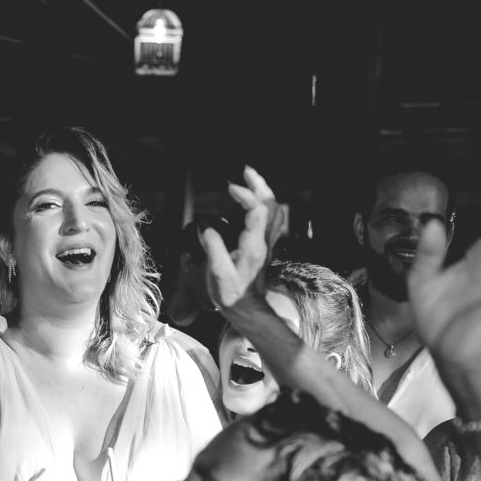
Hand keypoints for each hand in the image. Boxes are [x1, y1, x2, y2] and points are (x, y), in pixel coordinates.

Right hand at [198, 167, 282, 311]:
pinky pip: (273, 219)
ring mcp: (267, 243)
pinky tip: (256, 201)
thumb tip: (205, 227)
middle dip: (259, 185)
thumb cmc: (232, 293)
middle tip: (246, 172)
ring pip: (275, 210)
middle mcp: (264, 241)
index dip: (246, 195)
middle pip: (271, 205)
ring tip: (252, 180)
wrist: (247, 308)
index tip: (230, 188)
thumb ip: (212, 246)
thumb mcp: (217, 272)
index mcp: (253, 244)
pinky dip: (266, 204)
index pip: (257, 210)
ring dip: (265, 192)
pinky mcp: (265, 246)